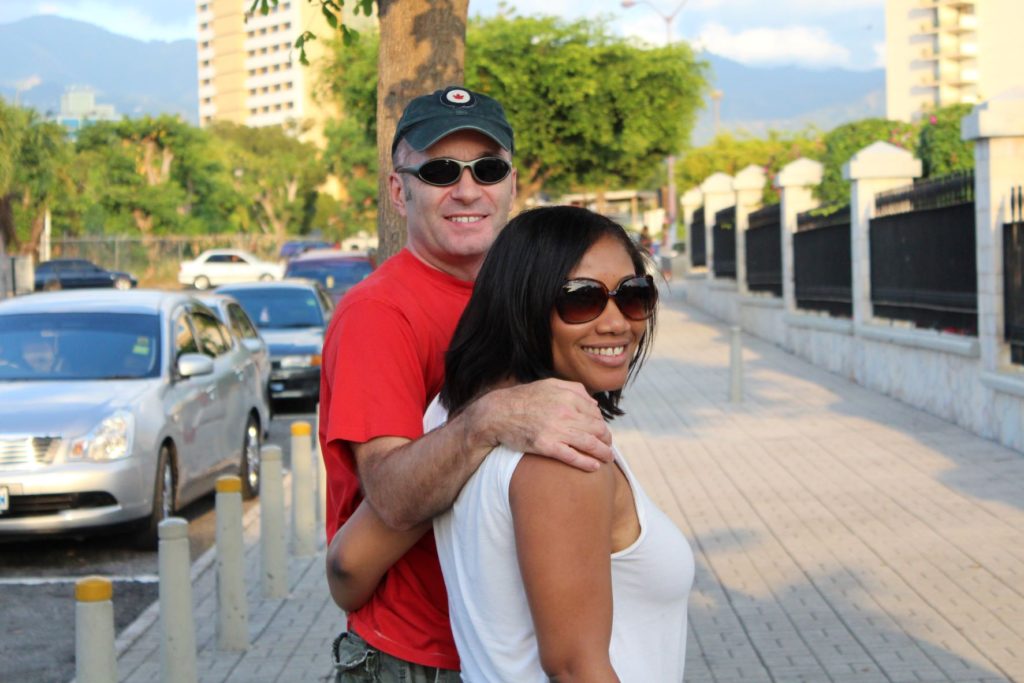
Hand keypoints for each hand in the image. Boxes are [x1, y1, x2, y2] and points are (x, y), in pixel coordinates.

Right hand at [472, 379, 613, 470]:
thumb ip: (573, 389)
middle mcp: (565, 412)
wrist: (497, 414)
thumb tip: (594, 403)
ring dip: (603, 453)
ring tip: (608, 458)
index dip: (601, 424)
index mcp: (568, 397)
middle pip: (597, 429)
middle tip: (608, 447)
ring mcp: (556, 430)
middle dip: (606, 440)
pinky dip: (587, 463)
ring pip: (590, 444)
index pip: (596, 414)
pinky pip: (573, 456)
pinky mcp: (546, 446)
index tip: (602, 433)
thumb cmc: (523, 399)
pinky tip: (595, 467)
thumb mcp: (548, 385)